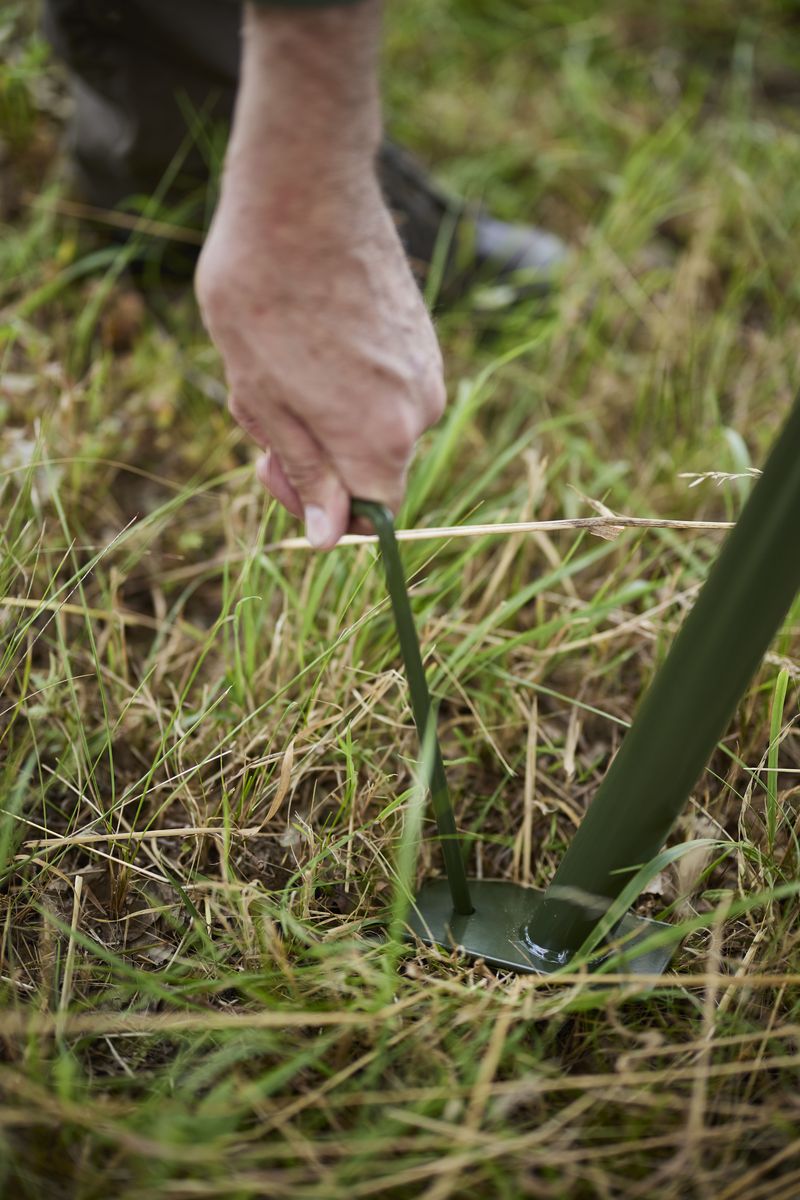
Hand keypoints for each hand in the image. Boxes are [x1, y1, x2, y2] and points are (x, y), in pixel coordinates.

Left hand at [195, 3, 445, 548]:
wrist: (302, 189)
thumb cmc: (263, 295)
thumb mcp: (263, 400)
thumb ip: (305, 471)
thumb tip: (330, 536)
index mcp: (381, 438)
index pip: (369, 517)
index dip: (319, 508)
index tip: (275, 469)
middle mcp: (421, 410)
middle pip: (372, 469)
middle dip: (315, 454)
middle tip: (260, 408)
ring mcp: (428, 368)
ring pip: (377, 426)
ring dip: (326, 414)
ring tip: (278, 359)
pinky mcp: (423, 335)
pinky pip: (388, 387)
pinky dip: (347, 380)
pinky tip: (306, 335)